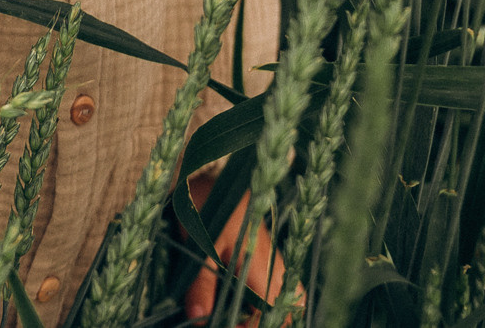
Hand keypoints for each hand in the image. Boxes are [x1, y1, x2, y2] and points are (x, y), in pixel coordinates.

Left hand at [180, 186, 284, 324]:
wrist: (214, 171)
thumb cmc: (210, 204)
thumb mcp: (201, 246)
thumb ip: (201, 286)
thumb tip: (198, 319)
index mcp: (264, 268)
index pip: (274, 314)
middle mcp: (274, 267)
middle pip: (285, 309)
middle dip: (263, 322)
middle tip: (234, 324)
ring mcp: (270, 259)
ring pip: (281, 298)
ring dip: (262, 312)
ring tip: (235, 316)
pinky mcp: (261, 253)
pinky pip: (271, 285)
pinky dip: (257, 299)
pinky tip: (234, 299)